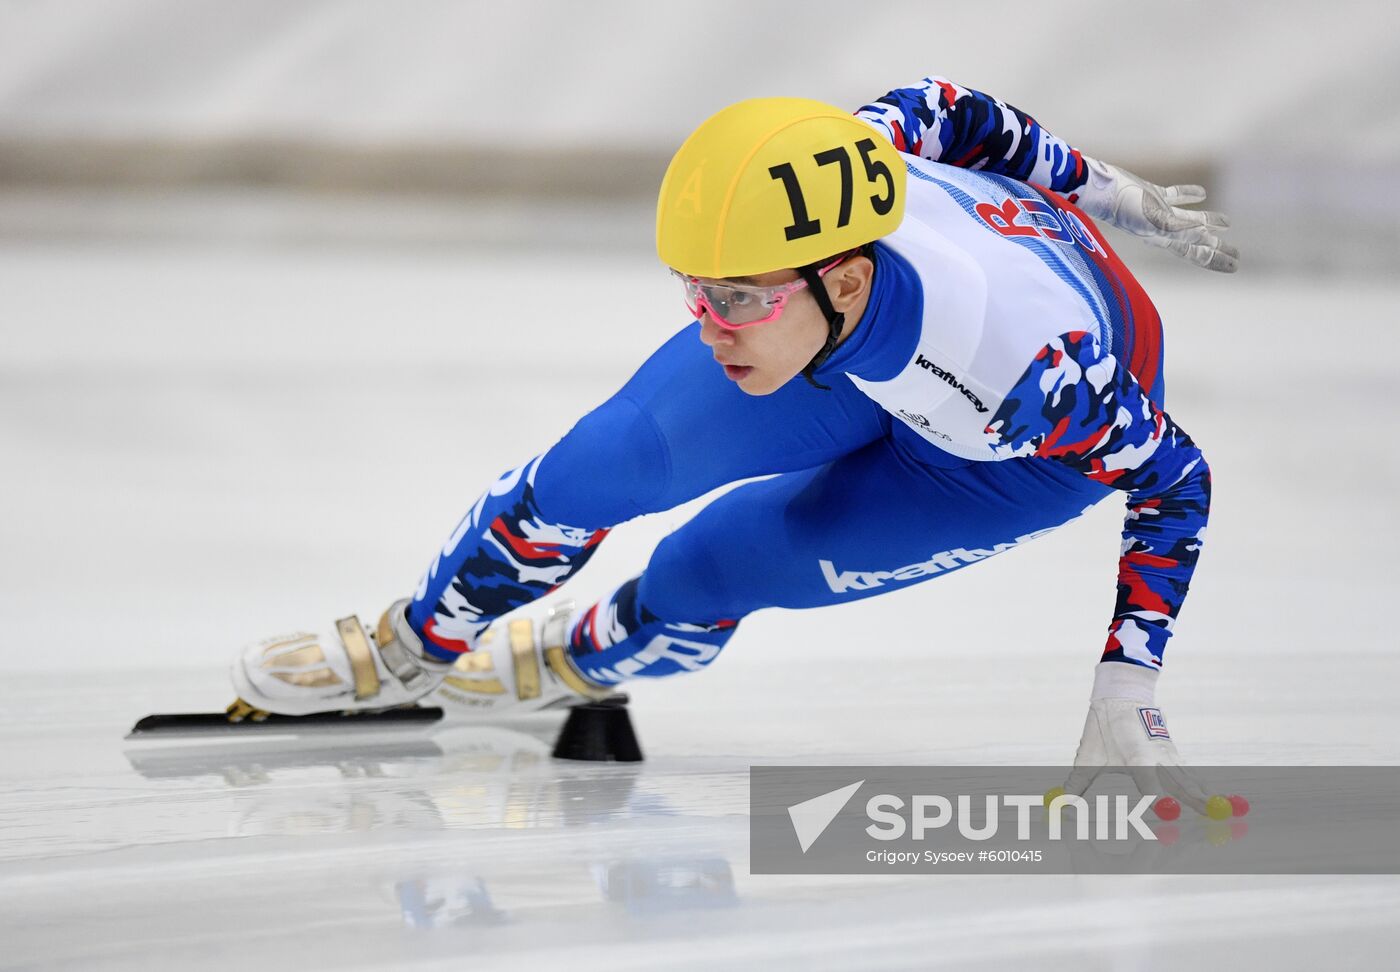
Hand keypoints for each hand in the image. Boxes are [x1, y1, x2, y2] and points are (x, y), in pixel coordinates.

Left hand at [1061, 662, 1211, 814]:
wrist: (1120, 697)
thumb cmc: (1101, 730)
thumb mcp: (1087, 756)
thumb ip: (1078, 783)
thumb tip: (1062, 806)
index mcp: (1135, 754)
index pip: (1147, 779)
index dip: (1152, 796)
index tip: (1158, 810)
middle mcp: (1156, 755)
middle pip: (1177, 780)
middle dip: (1191, 798)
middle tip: (1208, 814)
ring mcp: (1168, 753)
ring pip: (1186, 775)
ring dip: (1200, 792)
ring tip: (1216, 808)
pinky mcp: (1172, 753)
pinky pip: (1186, 771)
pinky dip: (1198, 783)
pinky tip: (1210, 796)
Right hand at [1076, 158, 1238, 272]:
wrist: (1103, 190)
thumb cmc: (1126, 209)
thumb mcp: (1157, 221)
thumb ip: (1182, 228)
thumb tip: (1207, 235)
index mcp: (1166, 239)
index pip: (1196, 253)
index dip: (1216, 260)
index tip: (1235, 266)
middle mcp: (1163, 229)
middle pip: (1196, 241)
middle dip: (1216, 248)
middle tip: (1236, 254)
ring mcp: (1158, 211)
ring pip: (1190, 219)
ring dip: (1208, 222)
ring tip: (1227, 223)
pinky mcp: (1152, 194)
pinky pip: (1176, 196)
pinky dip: (1190, 196)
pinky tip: (1203, 195)